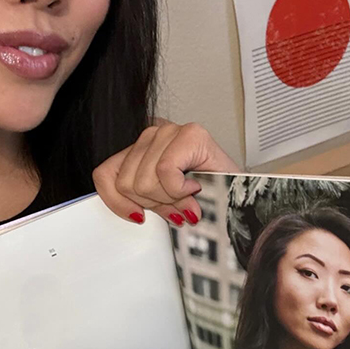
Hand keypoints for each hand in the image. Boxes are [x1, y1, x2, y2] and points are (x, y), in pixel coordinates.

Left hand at [92, 121, 237, 225]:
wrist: (245, 195)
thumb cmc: (209, 196)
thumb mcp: (163, 202)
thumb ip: (141, 201)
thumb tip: (132, 212)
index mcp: (142, 148)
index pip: (104, 174)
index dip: (117, 202)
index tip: (137, 217)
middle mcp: (154, 134)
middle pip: (125, 183)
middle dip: (153, 203)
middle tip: (176, 205)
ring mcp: (171, 131)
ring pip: (144, 181)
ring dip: (169, 198)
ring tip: (188, 196)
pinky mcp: (191, 135)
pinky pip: (166, 173)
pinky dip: (180, 189)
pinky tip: (195, 187)